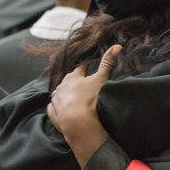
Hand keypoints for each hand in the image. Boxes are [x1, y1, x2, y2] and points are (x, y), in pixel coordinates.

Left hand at [47, 45, 120, 166]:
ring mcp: (56, 101)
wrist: (79, 123)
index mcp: (73, 77)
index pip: (80, 69)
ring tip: (75, 99)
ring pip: (59, 94)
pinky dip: (57, 107)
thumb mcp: (102, 78)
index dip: (86, 69)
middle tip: (84, 86)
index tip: (89, 70)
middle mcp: (61, 87)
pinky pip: (53, 108)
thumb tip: (116, 46)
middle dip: (75, 82)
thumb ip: (108, 62)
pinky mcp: (54, 115)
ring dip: (65, 95)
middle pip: (68, 81)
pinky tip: (62, 109)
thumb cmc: (91, 98)